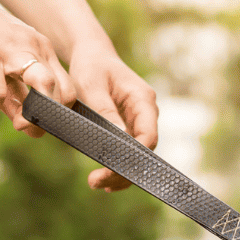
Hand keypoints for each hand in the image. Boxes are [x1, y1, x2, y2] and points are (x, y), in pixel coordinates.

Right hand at [0, 0, 72, 134]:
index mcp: (44, 52)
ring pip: (43, 84)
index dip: (60, 114)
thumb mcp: (7, 63)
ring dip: (31, 115)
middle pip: (64, 90)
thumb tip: (23, 125)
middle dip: (52, 118)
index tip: (40, 121)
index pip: (69, 89)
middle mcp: (35, 49)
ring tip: (17, 122)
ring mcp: (12, 50)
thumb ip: (16, 92)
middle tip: (29, 126)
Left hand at [65, 39, 158, 190]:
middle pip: (145, 151)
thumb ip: (105, 110)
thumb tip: (118, 138)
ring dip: (121, 172)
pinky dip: (117, 164)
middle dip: (124, 169)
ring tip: (97, 184)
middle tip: (97, 182)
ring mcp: (140, 121)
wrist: (92, 55)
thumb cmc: (91, 66)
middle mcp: (147, 113)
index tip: (110, 168)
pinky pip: (128, 150)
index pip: (148, 136)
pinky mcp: (130, 127)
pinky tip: (104, 179)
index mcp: (143, 100)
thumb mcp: (92, 85)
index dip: (134, 157)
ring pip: (138, 154)